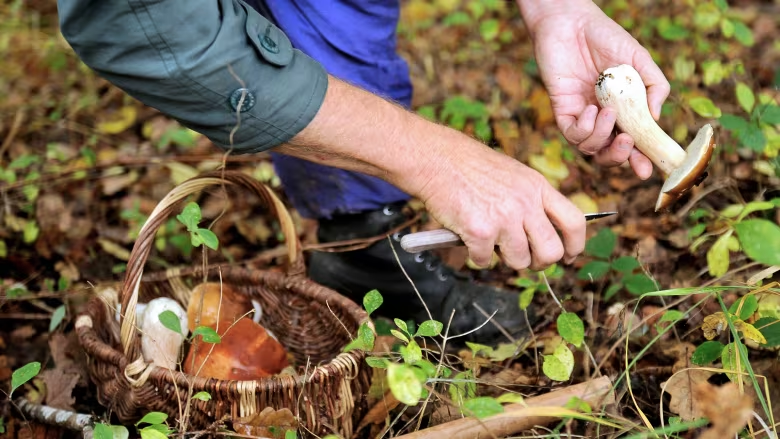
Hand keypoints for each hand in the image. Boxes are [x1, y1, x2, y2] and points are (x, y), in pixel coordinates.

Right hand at [417, 133, 585, 269]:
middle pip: (551, 251)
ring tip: (490, 243)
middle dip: (539, 262)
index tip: (568, 255)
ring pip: (519, 261)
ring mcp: (504, 218)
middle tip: (524, 259)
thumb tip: (542, 235)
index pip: (574, 222)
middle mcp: (525, 203)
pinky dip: (475, 256)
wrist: (437, 159)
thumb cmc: (470, 167)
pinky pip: (485, 260)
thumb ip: (532, 200)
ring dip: (504, 259)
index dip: (575, 245)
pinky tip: (468, 239)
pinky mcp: (480, 231)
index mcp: (538, 187)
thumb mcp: (514, 175)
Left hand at [520, 0, 669, 178]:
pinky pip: (572, 133)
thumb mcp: (639, 60)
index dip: (641, 159)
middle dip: (619, 158)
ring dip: (602, 137)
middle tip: (628, 146)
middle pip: (607, 154)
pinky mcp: (562, 110)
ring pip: (590, 148)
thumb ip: (653, 87)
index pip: (632, 143)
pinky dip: (584, 128)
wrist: (572, 23)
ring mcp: (582, 116)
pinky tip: (591, 109)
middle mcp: (602, 118)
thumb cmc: (606, 38)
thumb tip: (655, 118)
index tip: (649, 170)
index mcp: (623, 110)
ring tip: (608, 113)